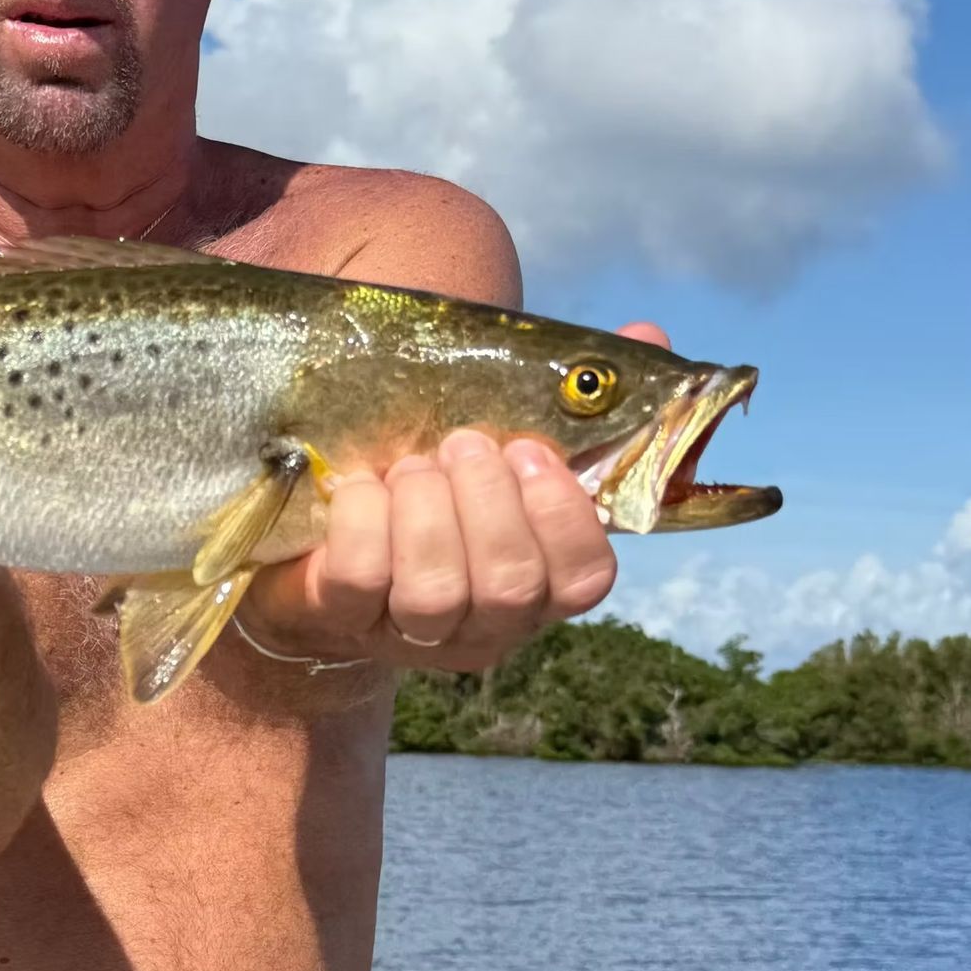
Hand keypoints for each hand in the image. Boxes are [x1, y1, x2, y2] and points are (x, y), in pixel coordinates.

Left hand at [244, 322, 669, 673]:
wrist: (322, 542)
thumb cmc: (430, 489)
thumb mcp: (500, 447)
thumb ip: (574, 399)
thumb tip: (648, 336)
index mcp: (539, 585)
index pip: (585, 577)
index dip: (562, 514)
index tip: (527, 449)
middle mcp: (484, 625)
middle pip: (509, 584)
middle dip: (486, 501)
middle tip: (460, 444)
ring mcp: (412, 633)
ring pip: (435, 590)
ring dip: (425, 511)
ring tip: (410, 466)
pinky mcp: (343, 621)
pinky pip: (360, 579)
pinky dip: (361, 521)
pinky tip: (359, 487)